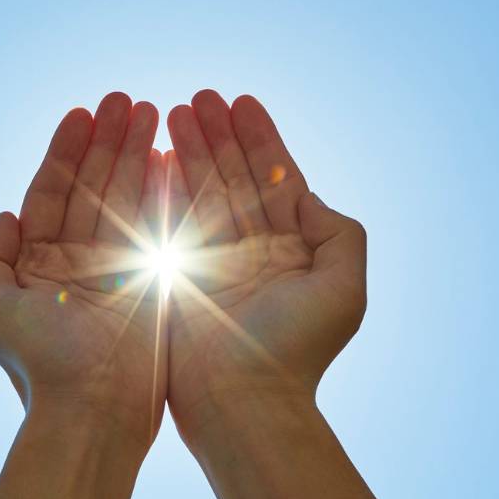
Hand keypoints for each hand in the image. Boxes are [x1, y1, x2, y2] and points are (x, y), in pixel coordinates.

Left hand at [0, 92, 168, 446]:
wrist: (92, 410)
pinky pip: (158, 225)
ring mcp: (117, 269)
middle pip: (93, 186)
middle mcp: (77, 261)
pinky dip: (164, 190)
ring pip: (127, 197)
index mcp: (38, 264)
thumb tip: (5, 215)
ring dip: (138, 154)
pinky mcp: (153, 281)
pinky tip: (172, 155)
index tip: (82, 113)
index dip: (66, 151)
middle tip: (127, 99)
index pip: (52, 192)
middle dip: (109, 141)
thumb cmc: (38, 364)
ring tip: (152, 111)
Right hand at [163, 90, 365, 441]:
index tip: (241, 101)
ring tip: (170, 111)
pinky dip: (163, 187)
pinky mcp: (178, 277)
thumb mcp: (343, 287)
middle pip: (232, 177)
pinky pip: (170, 222)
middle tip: (196, 97)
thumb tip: (309, 196)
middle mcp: (251, 250)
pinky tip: (154, 155)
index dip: (258, 138)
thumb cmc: (296, 350)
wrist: (242, 401)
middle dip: (215, 135)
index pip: (274, 179)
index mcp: (291, 249)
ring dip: (188, 150)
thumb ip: (339, 234)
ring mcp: (212, 262)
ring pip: (200, 192)